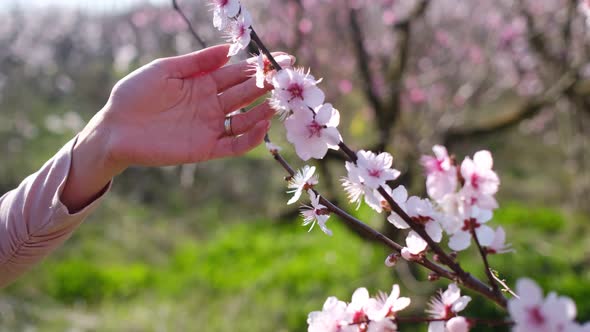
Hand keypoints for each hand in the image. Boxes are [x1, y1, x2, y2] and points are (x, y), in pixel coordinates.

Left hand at [105, 43, 276, 168]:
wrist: (115, 128)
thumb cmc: (134, 94)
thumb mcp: (165, 69)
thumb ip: (197, 62)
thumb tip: (229, 49)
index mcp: (203, 82)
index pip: (238, 72)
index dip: (259, 66)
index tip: (281, 59)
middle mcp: (211, 104)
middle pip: (246, 94)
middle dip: (267, 85)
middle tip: (287, 79)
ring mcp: (209, 126)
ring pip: (245, 119)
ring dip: (263, 111)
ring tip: (278, 102)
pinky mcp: (205, 148)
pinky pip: (233, 144)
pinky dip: (250, 137)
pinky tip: (261, 126)